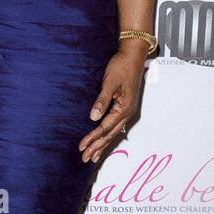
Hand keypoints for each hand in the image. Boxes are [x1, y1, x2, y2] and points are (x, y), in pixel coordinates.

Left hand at [78, 41, 146, 162]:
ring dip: (103, 144)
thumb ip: (102, 100)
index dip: (92, 139)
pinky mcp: (124, 107)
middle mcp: (127, 113)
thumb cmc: (121, 66)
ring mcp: (127, 111)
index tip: (81, 147)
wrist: (132, 55)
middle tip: (85, 159)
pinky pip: (115, 126)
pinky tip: (104, 141)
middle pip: (110, 135)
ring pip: (114, 133)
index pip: (105, 128)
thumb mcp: (110, 82)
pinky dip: (108, 136)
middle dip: (97, 147)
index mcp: (124, 108)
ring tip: (94, 157)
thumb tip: (93, 118)